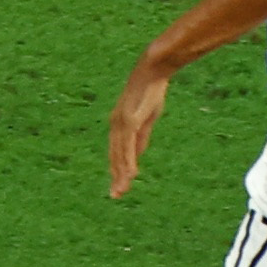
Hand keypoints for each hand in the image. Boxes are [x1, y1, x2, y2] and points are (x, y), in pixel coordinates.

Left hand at [106, 60, 174, 197]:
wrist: (152, 71)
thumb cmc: (149, 92)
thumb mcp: (146, 118)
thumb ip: (140, 137)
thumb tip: (136, 155)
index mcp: (118, 123)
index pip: (115, 151)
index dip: (116, 169)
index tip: (117, 186)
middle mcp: (115, 123)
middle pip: (114, 155)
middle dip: (115, 176)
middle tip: (116, 196)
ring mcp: (121, 121)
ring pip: (119, 153)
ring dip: (121, 173)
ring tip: (122, 190)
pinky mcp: (130, 119)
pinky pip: (128, 144)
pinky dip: (128, 159)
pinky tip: (130, 172)